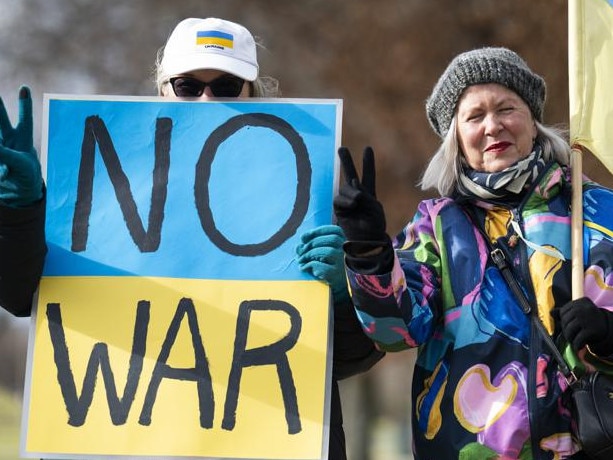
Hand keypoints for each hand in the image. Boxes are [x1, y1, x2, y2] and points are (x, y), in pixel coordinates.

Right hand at [0, 86, 42, 206]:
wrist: (18, 194)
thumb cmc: (27, 176)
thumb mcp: (22, 165)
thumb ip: (6, 154)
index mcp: (23, 140)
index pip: (25, 120)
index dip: (25, 105)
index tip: (24, 88)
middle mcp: (9, 140)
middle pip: (1, 120)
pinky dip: (0, 161)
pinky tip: (3, 170)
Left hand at [296, 224, 348, 302]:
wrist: (342, 295)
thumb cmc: (332, 274)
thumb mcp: (325, 259)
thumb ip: (312, 250)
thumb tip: (298, 247)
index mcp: (346, 246)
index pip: (336, 231)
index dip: (319, 231)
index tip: (305, 237)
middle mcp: (348, 254)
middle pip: (331, 240)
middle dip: (312, 243)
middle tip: (301, 251)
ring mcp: (344, 265)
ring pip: (328, 251)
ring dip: (310, 254)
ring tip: (301, 261)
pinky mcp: (338, 277)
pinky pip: (323, 267)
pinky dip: (310, 265)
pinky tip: (304, 268)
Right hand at [333, 146, 386, 241]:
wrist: (367, 239)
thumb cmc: (374, 224)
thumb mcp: (374, 206)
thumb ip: (363, 194)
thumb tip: (351, 186)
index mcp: (368, 193)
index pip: (368, 175)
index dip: (368, 162)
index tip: (367, 148)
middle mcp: (356, 194)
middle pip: (350, 174)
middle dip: (346, 161)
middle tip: (341, 148)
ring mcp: (346, 201)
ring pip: (345, 188)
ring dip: (352, 194)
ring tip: (357, 203)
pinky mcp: (339, 208)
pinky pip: (339, 199)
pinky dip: (346, 201)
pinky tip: (352, 206)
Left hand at [558, 297, 612, 355]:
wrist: (607, 326)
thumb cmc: (588, 318)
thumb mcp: (578, 311)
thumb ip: (565, 311)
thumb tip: (551, 312)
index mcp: (579, 302)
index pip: (563, 311)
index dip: (564, 320)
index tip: (570, 324)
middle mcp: (582, 309)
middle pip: (565, 321)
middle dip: (566, 330)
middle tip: (571, 335)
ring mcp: (587, 319)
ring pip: (569, 331)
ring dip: (570, 338)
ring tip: (573, 340)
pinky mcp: (591, 330)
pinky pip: (577, 339)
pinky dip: (576, 345)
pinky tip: (579, 347)